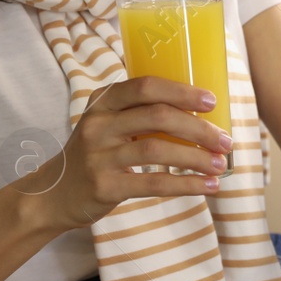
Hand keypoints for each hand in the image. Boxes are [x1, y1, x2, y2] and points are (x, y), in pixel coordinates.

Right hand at [27, 75, 233, 229]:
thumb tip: (200, 112)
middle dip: (197, 128)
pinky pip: (152, 183)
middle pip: (157, 117)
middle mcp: (98, 124)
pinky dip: (185, 185)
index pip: (145, 86)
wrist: (54, 193)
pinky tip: (207, 186)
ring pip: (157, 150)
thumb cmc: (96, 153)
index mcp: (103, 101)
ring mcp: (100, 156)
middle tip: (225, 139)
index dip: (181, 91)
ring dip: (196, 157)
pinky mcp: (104, 186)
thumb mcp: (108, 123)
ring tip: (221, 164)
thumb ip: (140, 113)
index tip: (211, 101)